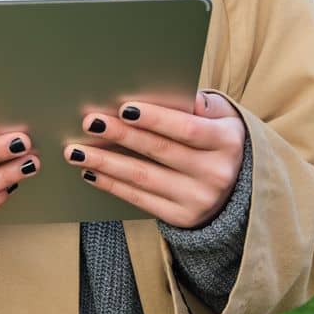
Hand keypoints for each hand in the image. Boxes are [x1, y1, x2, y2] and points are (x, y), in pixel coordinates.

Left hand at [64, 91, 245, 228]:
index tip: (123, 108)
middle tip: (90, 123)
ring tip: (76, 150)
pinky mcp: (181, 217)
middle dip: (121, 136)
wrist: (237, 186)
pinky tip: (91, 171)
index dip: (155, 119)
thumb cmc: (218, 139)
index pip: (187, 129)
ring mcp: (198, 199)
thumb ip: (201, 104)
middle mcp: (216, 174)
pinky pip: (139, 199)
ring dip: (106, 162)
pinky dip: (112, 185)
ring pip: (143, 178)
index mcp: (226, 142)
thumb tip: (176, 95)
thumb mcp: (223, 116)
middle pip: (159, 151)